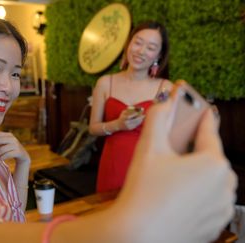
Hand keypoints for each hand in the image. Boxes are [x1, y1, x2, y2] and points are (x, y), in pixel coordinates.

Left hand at [0, 132, 29, 164]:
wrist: (23, 156)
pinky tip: (0, 159)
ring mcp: (16, 145)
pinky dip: (3, 157)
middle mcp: (13, 139)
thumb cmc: (11, 150)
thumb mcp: (5, 143)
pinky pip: (8, 154)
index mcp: (9, 135)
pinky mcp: (19, 152)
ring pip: (3, 148)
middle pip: (0, 140)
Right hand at [117, 94, 236, 242]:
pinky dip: (196, 195)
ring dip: (195, 175)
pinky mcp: (214, 225)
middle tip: (173, 153)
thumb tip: (164, 101)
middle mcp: (224, 186)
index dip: (203, 119)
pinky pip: (208, 201)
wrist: (137, 234)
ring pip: (210, 181)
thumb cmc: (144, 194)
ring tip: (170, 179)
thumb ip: (158, 118)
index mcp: (214, 164)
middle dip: (194, 152)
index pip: (210, 133)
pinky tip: (174, 197)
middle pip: (211, 158)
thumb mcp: (148, 148)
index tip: (203, 110)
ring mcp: (221, 208)